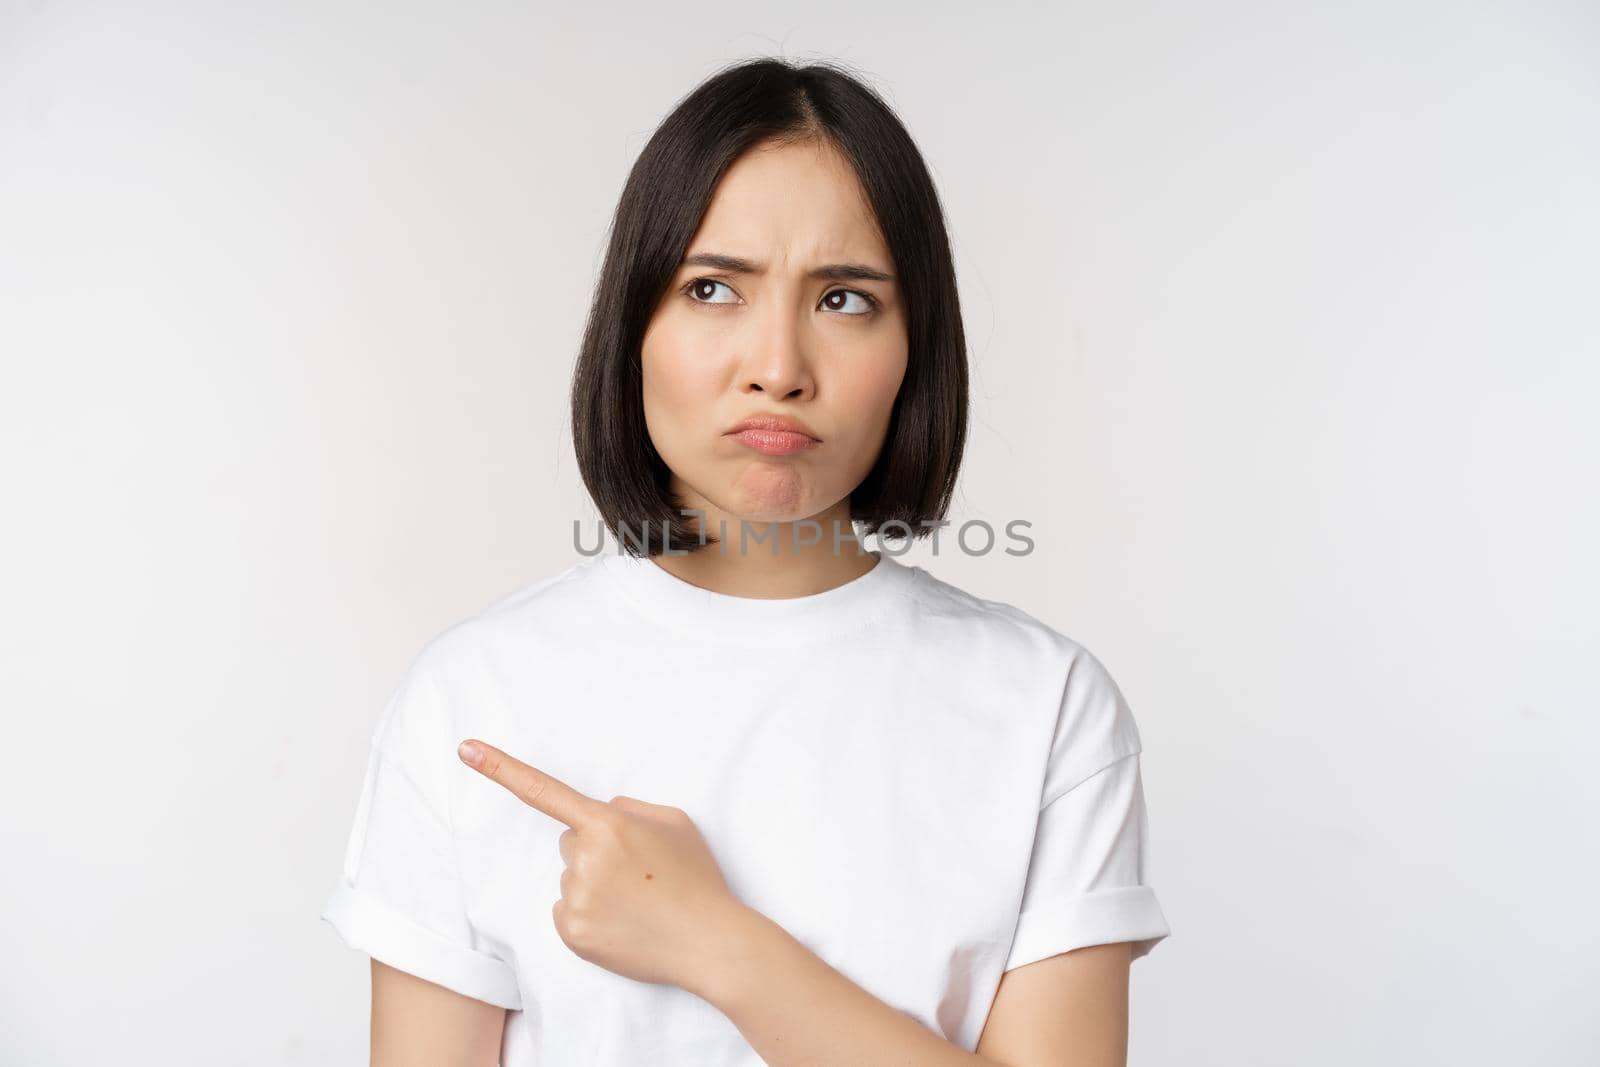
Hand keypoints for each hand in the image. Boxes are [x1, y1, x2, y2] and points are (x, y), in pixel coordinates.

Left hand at [457, 738, 748, 991]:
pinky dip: (589, 915)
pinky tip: (622, 922)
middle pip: (569, 841)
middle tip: (638, 873)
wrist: (709, 942)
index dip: (500, 768)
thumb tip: (601, 813)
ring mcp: (575, 897)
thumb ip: (630, 808)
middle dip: (595, 850)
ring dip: (594, 885)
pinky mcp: (571, 932)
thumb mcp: (674, 822)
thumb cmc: (695, 878)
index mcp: (608, 824)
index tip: (465, 748)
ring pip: (569, 877)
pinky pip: (566, 911)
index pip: (543, 790)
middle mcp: (584, 858)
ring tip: (637, 901)